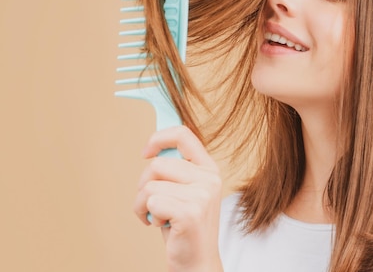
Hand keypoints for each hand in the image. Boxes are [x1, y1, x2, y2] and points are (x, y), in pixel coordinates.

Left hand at [134, 126, 223, 271]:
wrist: (197, 262)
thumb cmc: (183, 227)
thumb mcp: (184, 192)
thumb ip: (175, 171)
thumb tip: (152, 150)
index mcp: (209, 170)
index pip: (184, 135)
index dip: (159, 138)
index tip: (145, 153)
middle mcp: (209, 179)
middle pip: (157, 164)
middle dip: (144, 185)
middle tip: (153, 204)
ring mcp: (202, 195)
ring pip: (150, 185)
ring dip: (143, 205)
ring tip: (157, 217)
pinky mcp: (190, 212)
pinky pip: (151, 202)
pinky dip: (148, 216)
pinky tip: (161, 225)